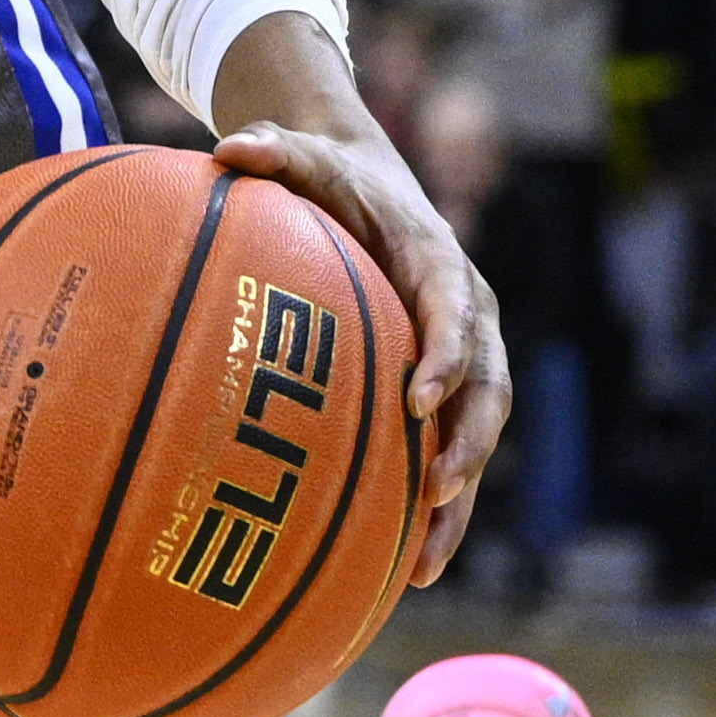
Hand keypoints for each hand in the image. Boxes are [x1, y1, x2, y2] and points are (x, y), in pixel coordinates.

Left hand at [209, 108, 508, 587]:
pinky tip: (395, 571)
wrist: (370, 189)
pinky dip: (430, 512)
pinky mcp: (444, 394)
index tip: (421, 401)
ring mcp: (463, 362)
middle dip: (469, 446)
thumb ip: (273, 150)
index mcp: (440, 266)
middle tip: (437, 492)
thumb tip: (225, 145)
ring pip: (477, 439)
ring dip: (458, 503)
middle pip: (489, 392)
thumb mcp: (305, 156)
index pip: (458, 314)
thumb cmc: (331, 180)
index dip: (449, 358)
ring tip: (423, 565)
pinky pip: (446, 453)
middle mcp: (468, 319)